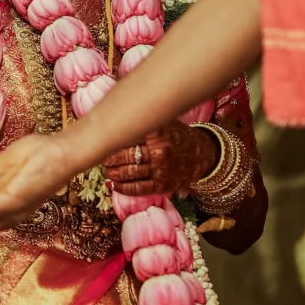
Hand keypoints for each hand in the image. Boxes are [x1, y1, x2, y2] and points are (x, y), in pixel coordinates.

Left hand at [103, 121, 217, 196]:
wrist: (201, 154)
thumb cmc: (177, 135)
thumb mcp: (163, 121)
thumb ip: (142, 121)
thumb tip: (113, 116)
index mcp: (158, 133)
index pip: (127, 136)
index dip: (111, 139)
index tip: (102, 139)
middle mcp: (159, 151)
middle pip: (125, 156)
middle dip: (109, 158)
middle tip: (103, 157)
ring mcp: (160, 170)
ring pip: (129, 173)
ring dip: (113, 173)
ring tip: (107, 170)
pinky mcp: (162, 185)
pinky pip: (138, 189)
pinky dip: (122, 188)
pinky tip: (113, 185)